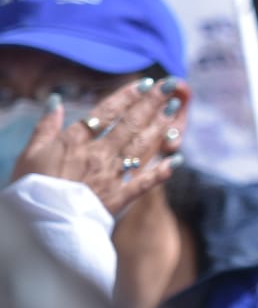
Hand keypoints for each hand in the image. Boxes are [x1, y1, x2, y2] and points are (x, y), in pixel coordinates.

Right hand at [10, 77, 188, 215]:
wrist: (38, 225)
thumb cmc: (30, 188)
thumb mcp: (30, 153)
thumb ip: (45, 126)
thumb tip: (55, 101)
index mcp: (75, 142)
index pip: (106, 112)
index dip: (127, 96)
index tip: (145, 82)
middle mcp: (98, 155)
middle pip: (130, 124)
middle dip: (152, 103)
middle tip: (171, 87)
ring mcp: (112, 175)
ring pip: (142, 147)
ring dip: (161, 127)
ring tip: (175, 111)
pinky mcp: (119, 198)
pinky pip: (145, 182)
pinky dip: (163, 171)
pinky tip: (178, 160)